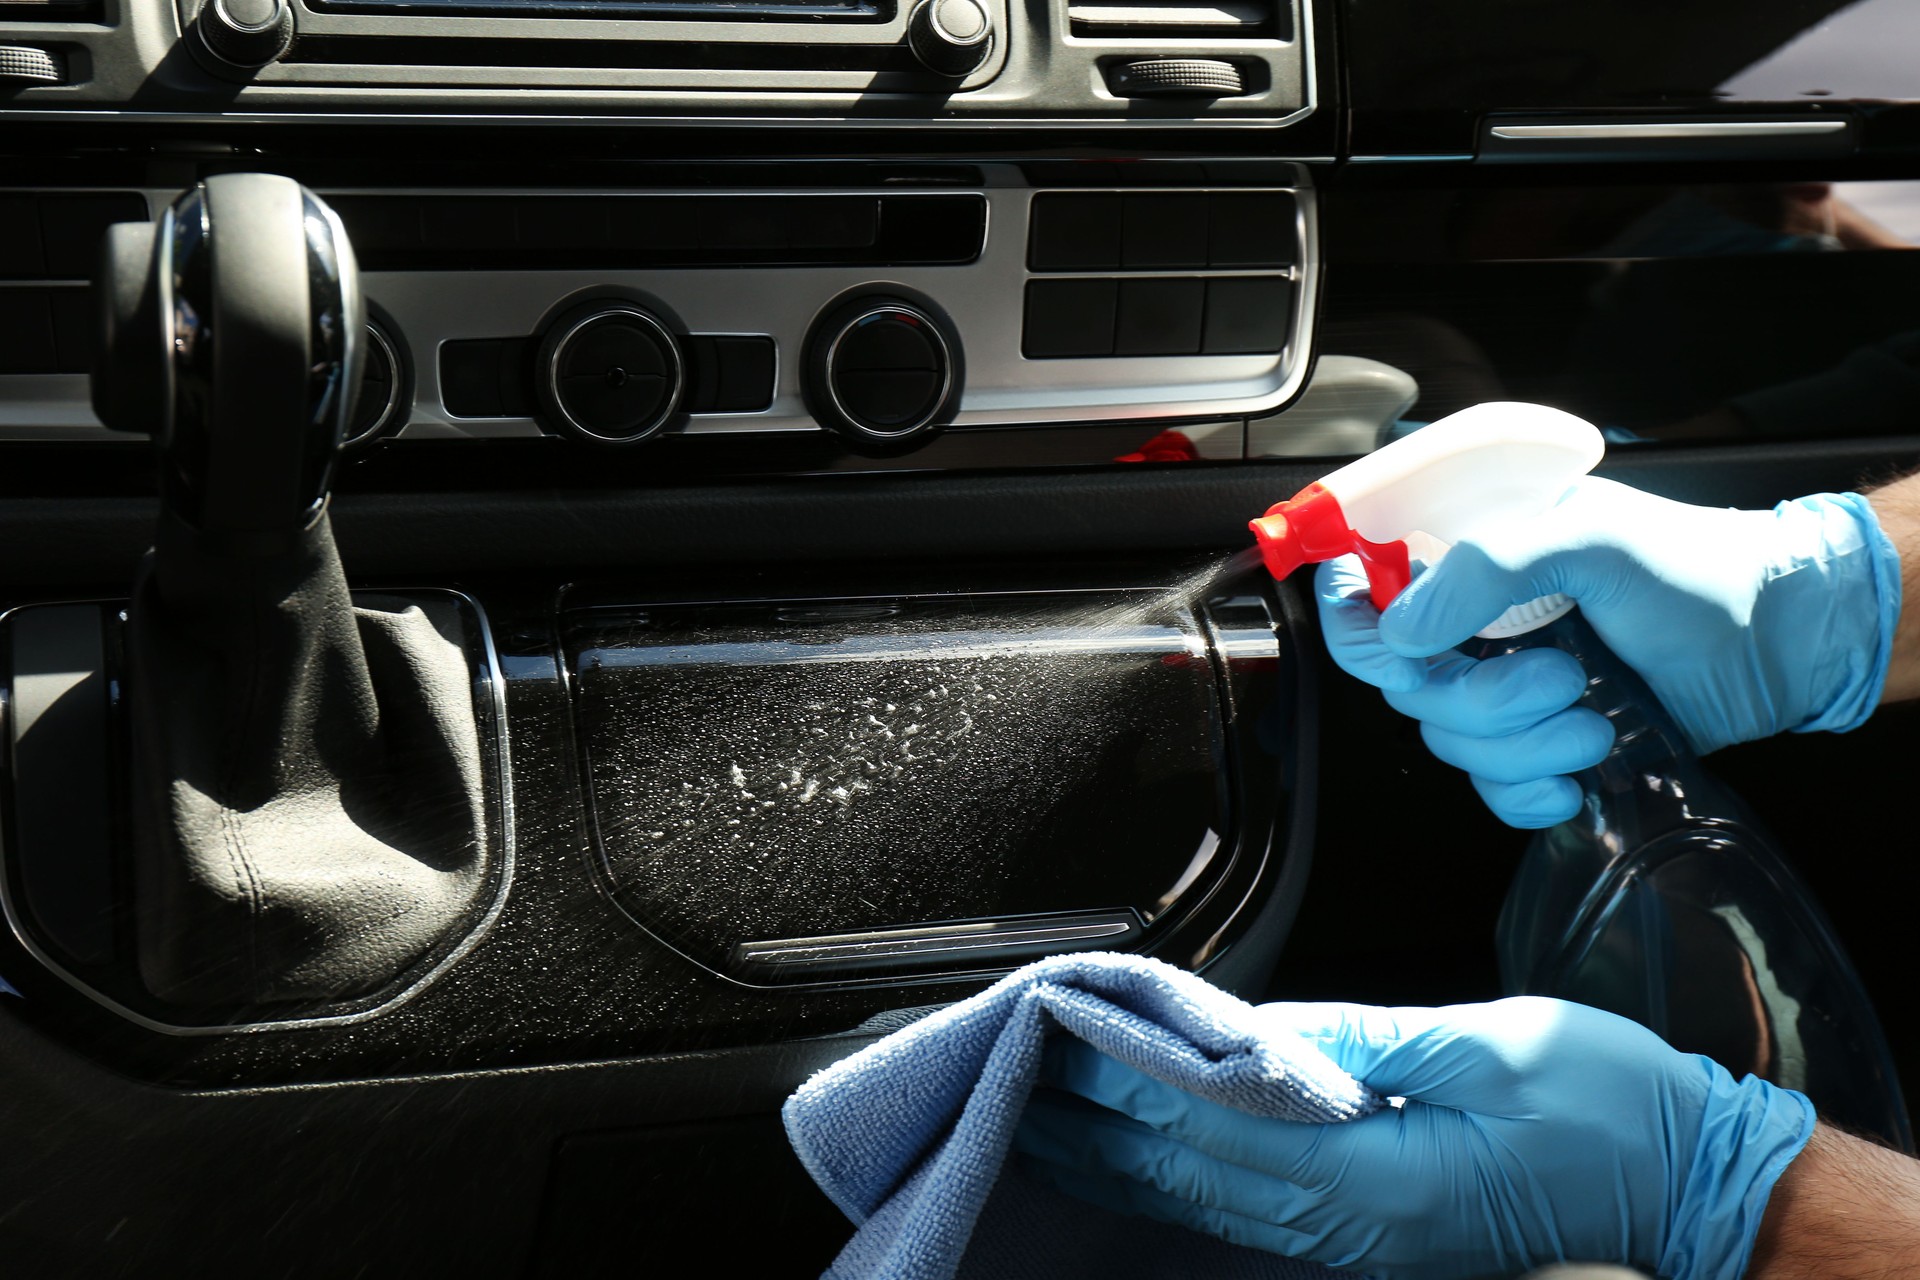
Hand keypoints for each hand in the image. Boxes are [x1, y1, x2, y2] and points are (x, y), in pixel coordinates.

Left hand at [1015, 997, 1814, 1279]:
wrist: (1686, 1182)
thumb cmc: (1608, 1105)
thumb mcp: (1490, 1043)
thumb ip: (1364, 1039)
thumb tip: (1257, 1029)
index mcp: (1375, 1177)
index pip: (1209, 1121)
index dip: (1123, 1073)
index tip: (1056, 1025)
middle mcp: (1350, 1225)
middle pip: (1183, 1171)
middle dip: (1087, 1119)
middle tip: (1005, 1065)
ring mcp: (1355, 1241)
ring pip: (1200, 1197)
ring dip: (1111, 1152)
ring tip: (1034, 1109)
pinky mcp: (1367, 1234)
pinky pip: (1240, 1209)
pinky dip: (1168, 1176)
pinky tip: (1128, 1156)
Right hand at [1317, 478, 1898, 827]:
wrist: (1780, 643)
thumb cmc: (1695, 570)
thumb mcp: (1591, 536)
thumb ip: (1489, 567)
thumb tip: (1403, 630)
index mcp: (1468, 559)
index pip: (1364, 592)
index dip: (1358, 627)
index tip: (1404, 653)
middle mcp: (1472, 625)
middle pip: (1407, 688)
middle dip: (1483, 701)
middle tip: (1564, 679)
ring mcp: (1501, 688)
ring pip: (1450, 743)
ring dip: (1523, 747)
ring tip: (1598, 721)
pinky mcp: (1535, 747)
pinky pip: (1489, 790)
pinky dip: (1527, 793)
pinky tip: (1576, 779)